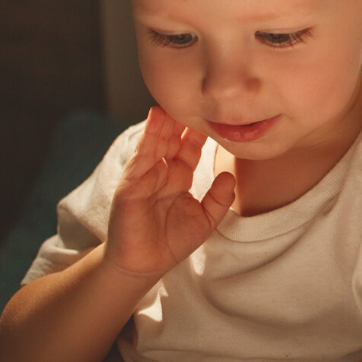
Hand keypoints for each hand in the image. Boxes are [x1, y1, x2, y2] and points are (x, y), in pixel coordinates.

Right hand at [104, 107, 234, 282]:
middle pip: (173, 138)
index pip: (190, 147)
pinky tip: (156, 120)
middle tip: (196, 97)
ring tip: (174, 100)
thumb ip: (219, 199)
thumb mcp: (204, 220)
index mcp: (179, 177)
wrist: (144, 265)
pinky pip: (141, 157)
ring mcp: (145, 176)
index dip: (200, 131)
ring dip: (164, 121)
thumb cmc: (171, 242)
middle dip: (183, 119)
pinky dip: (148, 138)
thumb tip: (229, 176)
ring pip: (156, 142)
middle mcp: (161, 172)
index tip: (216, 112)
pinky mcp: (131, 185)